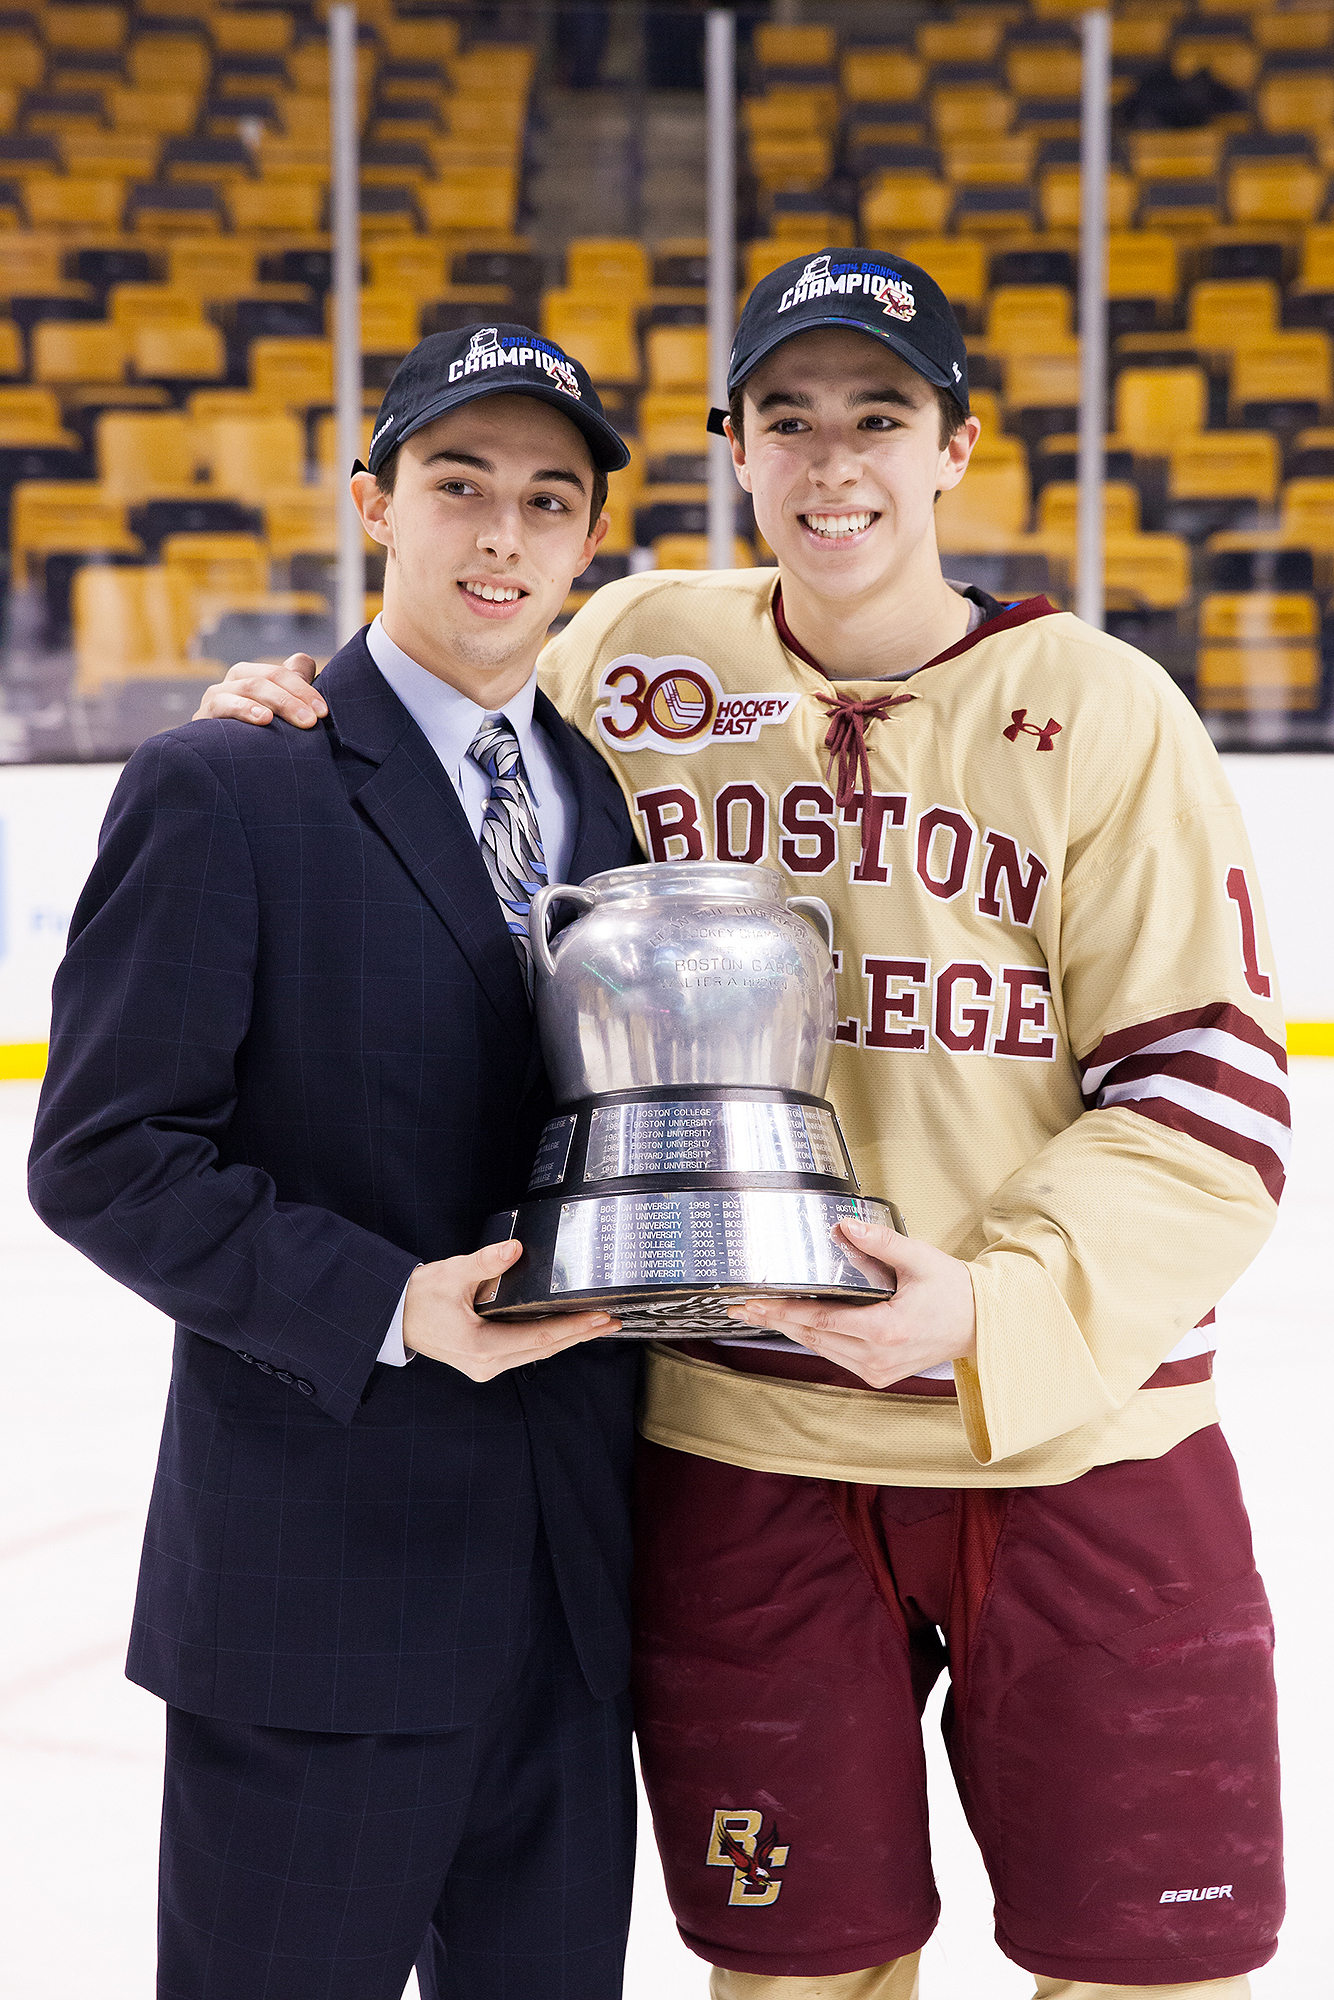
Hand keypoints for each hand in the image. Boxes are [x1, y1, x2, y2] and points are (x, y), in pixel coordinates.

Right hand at [192, 653, 325, 728]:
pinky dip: (245, 709)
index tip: (323, 712)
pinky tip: (264, 719)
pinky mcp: (203, 714)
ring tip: (301, 721)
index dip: (305, 688)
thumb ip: (292, 687)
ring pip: (250, 686)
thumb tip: (304, 661)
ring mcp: (218, 695)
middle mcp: (236, 680)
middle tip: (314, 720)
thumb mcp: (278, 715)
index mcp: (256, 676)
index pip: (283, 672)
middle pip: (269, 676)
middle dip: (296, 697)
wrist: (220, 768)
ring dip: (279, 702)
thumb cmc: (256, 739)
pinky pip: (223, 704)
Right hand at [403, 1240, 619, 1381]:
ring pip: (537, 1352)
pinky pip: (525, 1351)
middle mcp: (487, 1363)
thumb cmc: (419, 1297)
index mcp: (481, 1346)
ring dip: (567, 1338)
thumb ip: (485, 1262)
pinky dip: (548, 1340)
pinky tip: (565, 1330)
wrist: (394, 1315)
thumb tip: (514, 1249)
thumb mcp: (451, 1274)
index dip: (573, 1327)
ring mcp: (486, 1365)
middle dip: (580, 1334)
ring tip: (596, 1325)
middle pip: (545, 1349)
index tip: (599, 1317)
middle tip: (611, 1320)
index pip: (540, 1337)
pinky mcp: (484, 1360)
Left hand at [726, 1219, 976, 1389]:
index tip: (754, 1303)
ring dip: (790, 1329)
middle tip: (741, 1306)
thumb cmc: (952, 1291)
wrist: (980, 1324)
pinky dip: (814, 1338)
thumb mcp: (919, 1258)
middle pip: (812, 1337)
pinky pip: (836, 1355)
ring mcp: (877, 1370)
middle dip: (774, 1319)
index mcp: (885, 1329)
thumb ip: (880, 1241)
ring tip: (759, 1313)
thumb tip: (845, 1224)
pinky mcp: (879, 1374)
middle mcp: (877, 1356)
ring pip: (820, 1348)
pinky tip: (795, 1323)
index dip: (783, 1311)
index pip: (820, 1320)